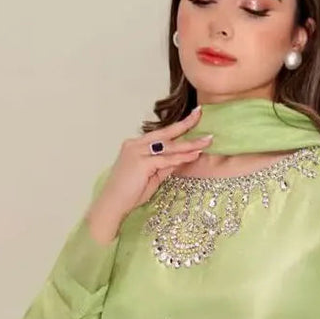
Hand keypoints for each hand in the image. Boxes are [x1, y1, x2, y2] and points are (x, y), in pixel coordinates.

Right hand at [87, 105, 213, 241]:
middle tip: (200, 114)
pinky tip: (193, 155)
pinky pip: (165, 159)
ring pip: (168, 146)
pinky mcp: (141, 163)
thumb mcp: (151, 177)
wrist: (113, 204)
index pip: (161, 135)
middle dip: (185, 124)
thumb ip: (164, 166)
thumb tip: (181, 159)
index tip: (192, 117)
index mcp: (136, 145)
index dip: (177, 127)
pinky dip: (180, 158)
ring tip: (206, 141)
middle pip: (165, 134)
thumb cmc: (129, 194)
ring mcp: (137, 152)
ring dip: (188, 144)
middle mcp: (135, 144)